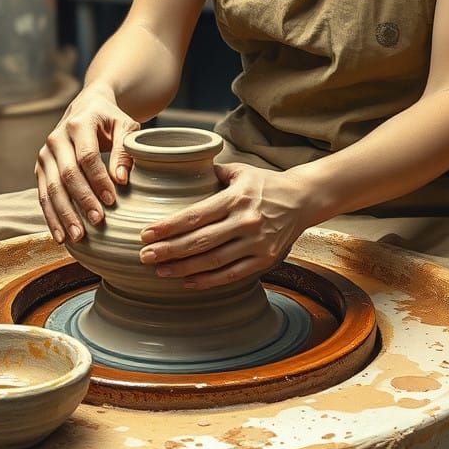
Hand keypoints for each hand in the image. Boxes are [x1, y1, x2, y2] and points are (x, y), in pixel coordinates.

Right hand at [35, 84, 139, 244]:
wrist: (86, 108)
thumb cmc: (110, 119)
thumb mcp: (124, 126)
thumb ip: (125, 149)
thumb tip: (122, 179)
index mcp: (78, 124)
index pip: (87, 156)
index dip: (99, 179)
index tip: (112, 200)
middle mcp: (56, 138)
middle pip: (67, 174)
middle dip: (82, 200)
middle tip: (97, 221)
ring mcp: (45, 154)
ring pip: (52, 188)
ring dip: (64, 214)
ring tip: (77, 236)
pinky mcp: (40, 168)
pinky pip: (43, 195)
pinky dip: (51, 216)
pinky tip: (60, 235)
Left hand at [137, 163, 309, 289]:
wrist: (304, 199)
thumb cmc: (265, 184)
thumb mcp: (240, 171)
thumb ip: (212, 172)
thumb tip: (181, 166)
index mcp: (236, 198)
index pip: (196, 214)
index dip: (169, 226)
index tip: (146, 233)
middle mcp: (246, 221)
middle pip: (200, 241)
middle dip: (169, 250)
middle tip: (145, 256)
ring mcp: (257, 243)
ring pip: (213, 261)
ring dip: (183, 269)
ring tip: (159, 271)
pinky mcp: (265, 260)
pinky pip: (232, 274)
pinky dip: (208, 280)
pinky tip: (187, 282)